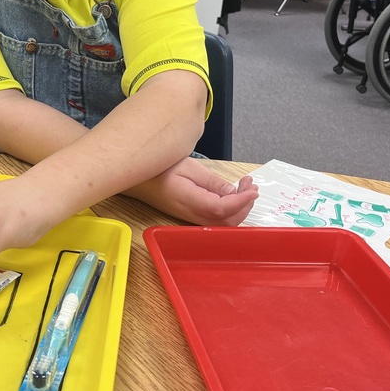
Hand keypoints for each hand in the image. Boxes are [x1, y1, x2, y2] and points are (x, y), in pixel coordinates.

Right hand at [127, 158, 257, 225]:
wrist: (136, 178)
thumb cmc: (159, 168)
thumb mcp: (187, 167)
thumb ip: (211, 182)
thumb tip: (233, 194)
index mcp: (187, 200)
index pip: (221, 209)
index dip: (241, 202)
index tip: (253, 189)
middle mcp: (190, 214)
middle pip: (226, 222)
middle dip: (244, 205)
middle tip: (250, 184)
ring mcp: (190, 218)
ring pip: (222, 223)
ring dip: (239, 207)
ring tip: (245, 186)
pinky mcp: (191, 216)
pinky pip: (215, 219)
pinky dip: (230, 208)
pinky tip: (232, 193)